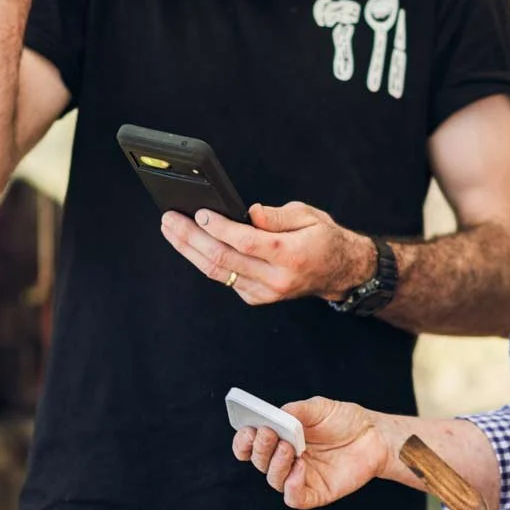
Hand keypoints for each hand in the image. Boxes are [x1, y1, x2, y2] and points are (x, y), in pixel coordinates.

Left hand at [161, 200, 374, 304]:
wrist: (339, 272)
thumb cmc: (323, 238)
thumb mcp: (308, 216)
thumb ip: (277, 216)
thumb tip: (250, 213)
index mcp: (290, 255)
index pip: (245, 241)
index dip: (219, 227)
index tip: (199, 213)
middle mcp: (276, 278)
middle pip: (223, 259)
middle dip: (191, 238)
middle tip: (170, 219)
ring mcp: (265, 292)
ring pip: (218, 273)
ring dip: (190, 250)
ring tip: (171, 230)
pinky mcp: (257, 297)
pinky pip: (225, 279)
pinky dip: (206, 261)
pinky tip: (191, 244)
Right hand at [233, 396, 388, 509]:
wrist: (375, 436)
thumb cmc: (344, 420)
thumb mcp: (318, 408)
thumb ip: (295, 411)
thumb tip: (274, 415)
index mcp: (279, 438)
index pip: (249, 445)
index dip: (243, 441)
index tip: (248, 430)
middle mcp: (285, 460)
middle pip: (259, 462)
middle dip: (259, 448)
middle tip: (268, 433)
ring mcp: (300, 477)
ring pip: (273, 480)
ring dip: (276, 464)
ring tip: (290, 447)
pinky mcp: (316, 493)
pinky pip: (294, 498)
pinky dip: (291, 486)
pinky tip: (300, 468)